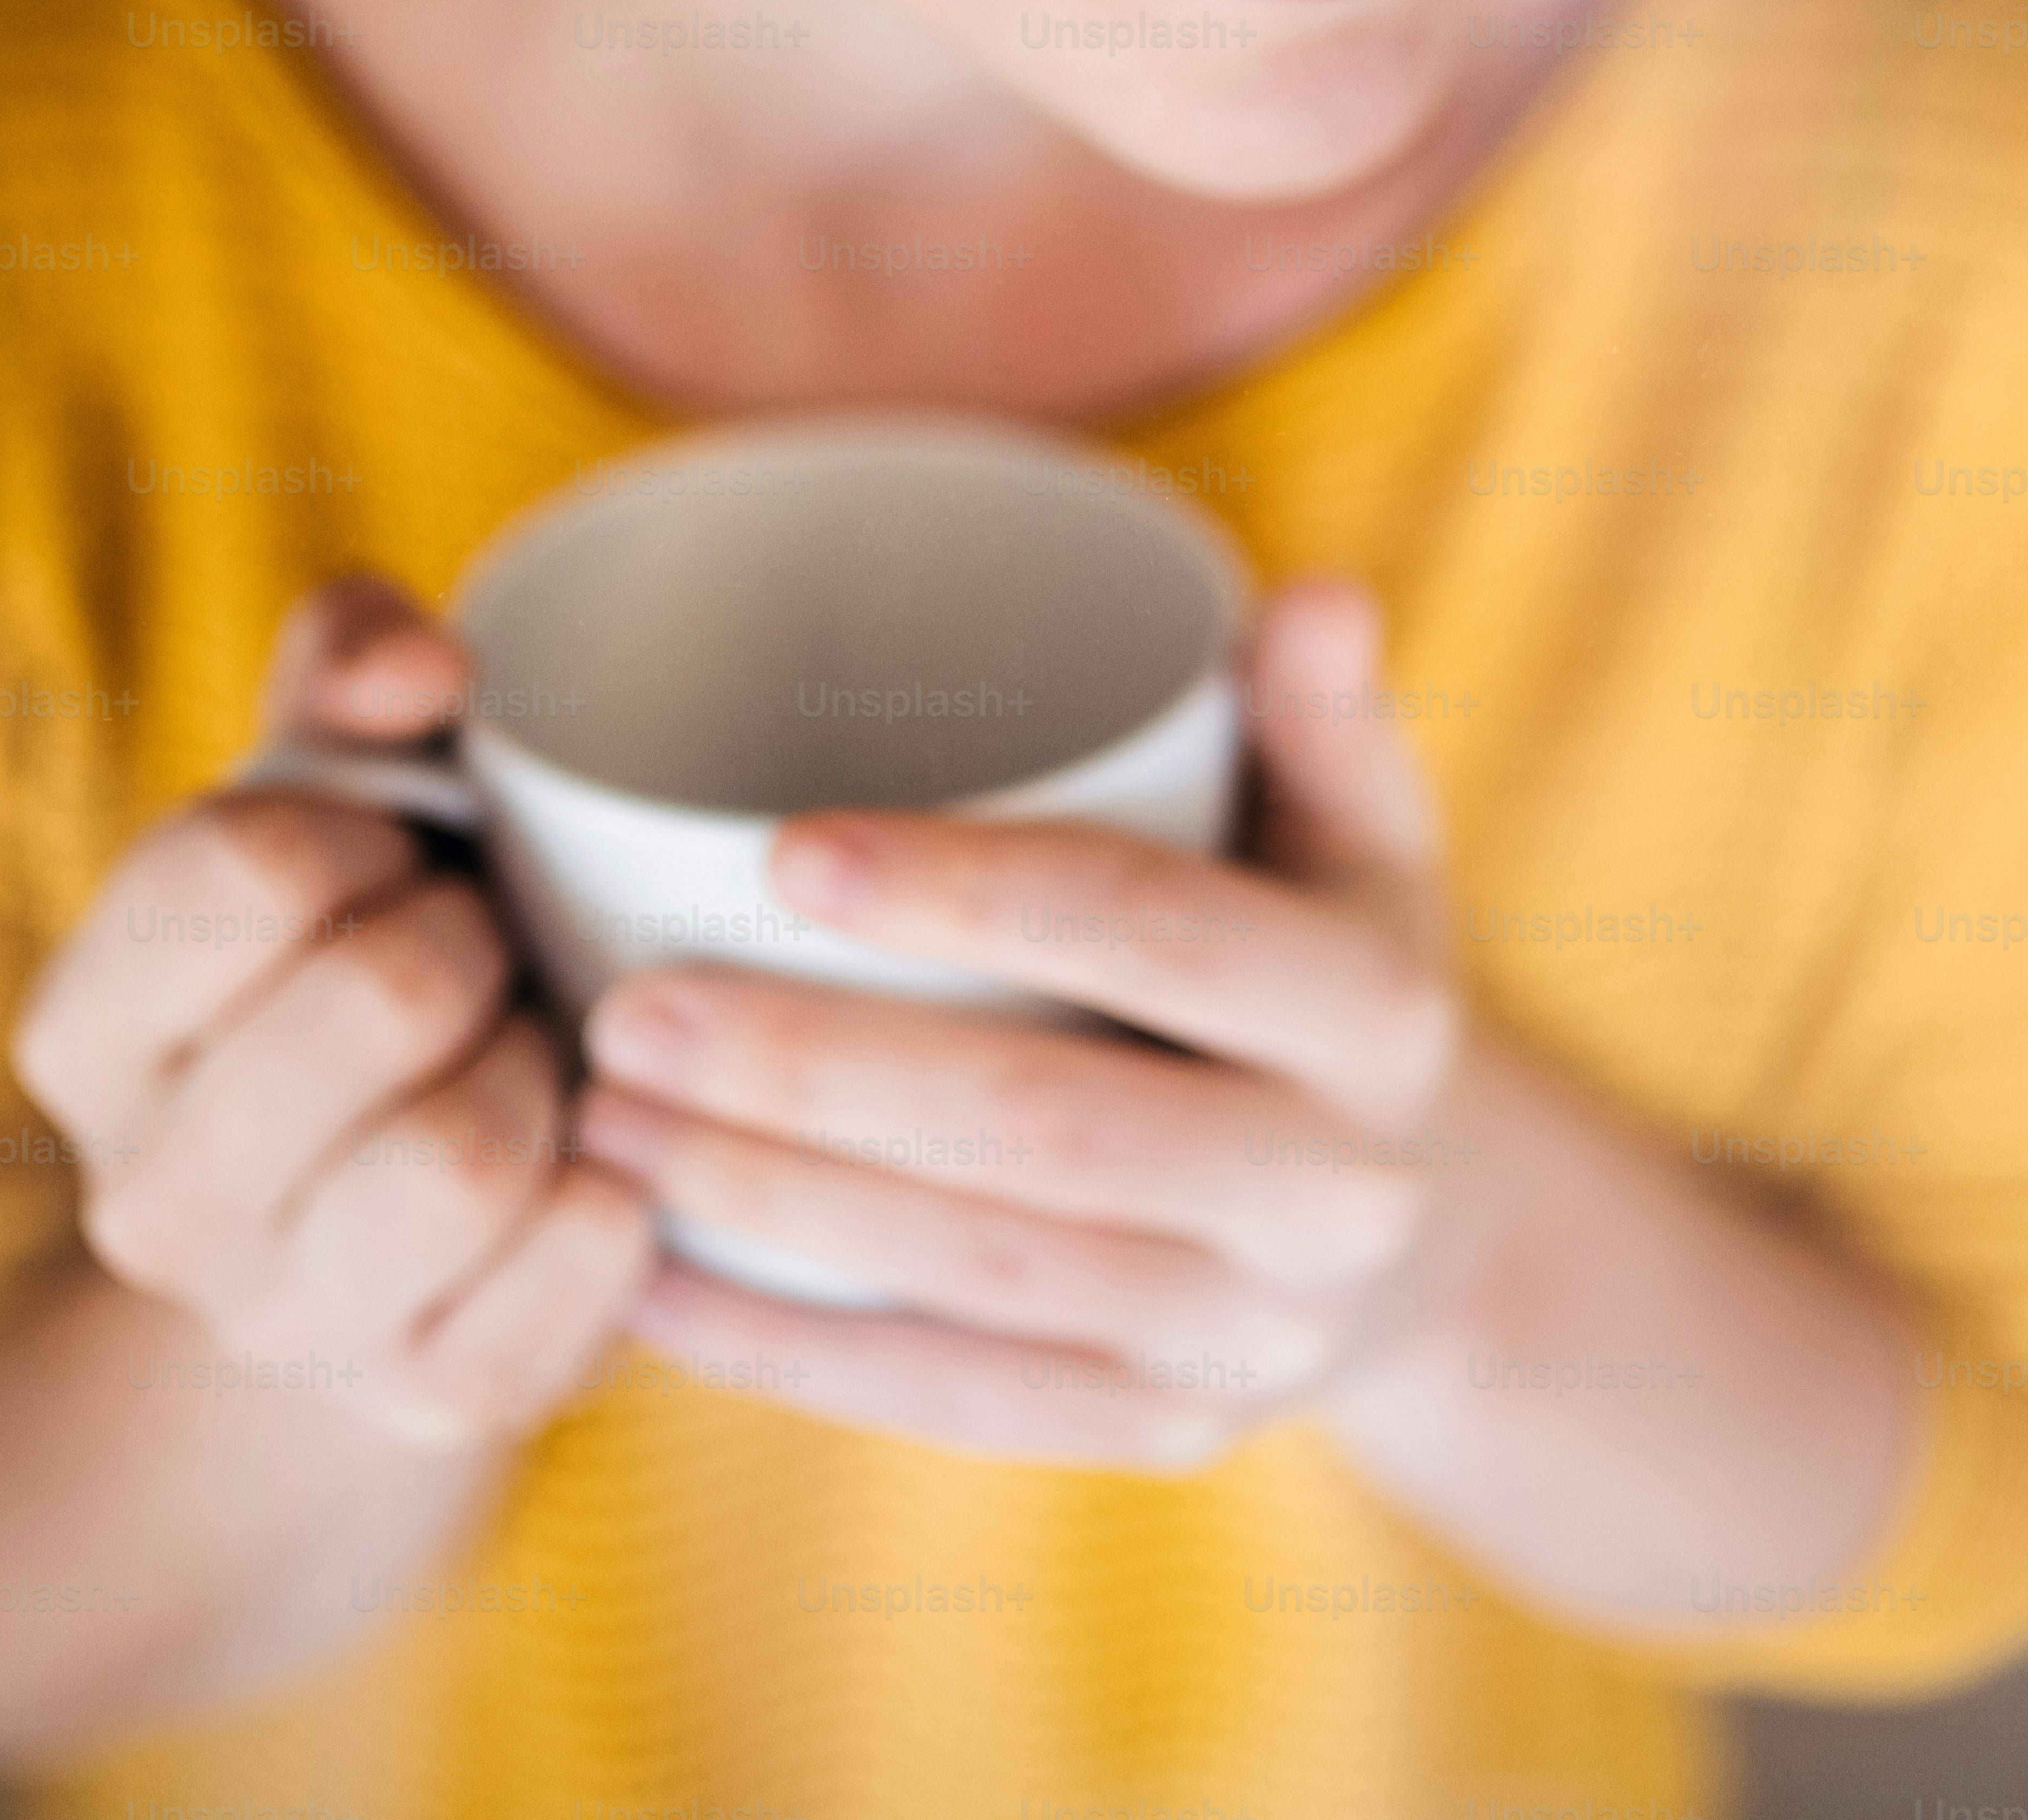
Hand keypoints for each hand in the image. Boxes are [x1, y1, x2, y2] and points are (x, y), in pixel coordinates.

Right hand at [11, 572, 655, 1446]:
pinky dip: (617, 1198)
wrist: (425, 1206)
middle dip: (471, 943)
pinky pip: (568, 1277)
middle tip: (488, 951)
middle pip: (375, 1000)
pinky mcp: (428, 1397)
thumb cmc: (381, 938)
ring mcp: (280, 1319)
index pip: (238, 863)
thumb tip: (423, 669)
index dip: (368, 824)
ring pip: (463, 1158)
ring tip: (534, 1055)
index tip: (398, 850)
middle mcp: (147, 1196)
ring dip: (543, 1074)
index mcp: (84, 1029)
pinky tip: (597, 1160)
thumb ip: (352, 664)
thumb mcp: (339, 784)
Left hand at [571, 577, 1480, 1467]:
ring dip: (773, 1204)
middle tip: (626, 1010)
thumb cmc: (1322, 961)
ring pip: (984, 1275)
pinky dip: (793, 1352)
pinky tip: (649, 1279)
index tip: (782, 851)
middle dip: (817, 1071)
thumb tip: (1313, 595)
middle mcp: (1336, 1189)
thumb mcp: (1357, 835)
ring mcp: (1251, 1333)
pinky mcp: (1166, 1431)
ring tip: (605, 1122)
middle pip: (1047, 1125)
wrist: (1422, 1219)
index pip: (1163, 935)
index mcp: (1381, 1011)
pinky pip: (959, 1402)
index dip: (976, 892)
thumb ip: (1318, 715)